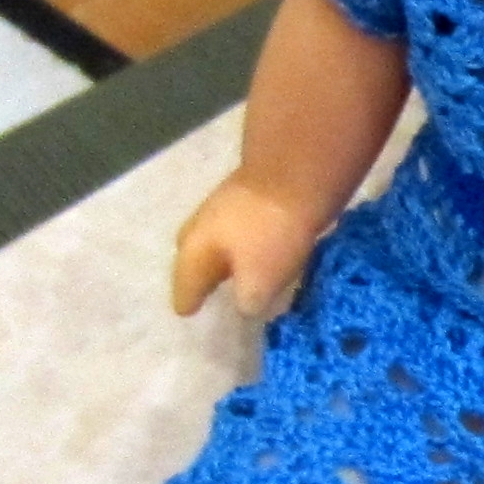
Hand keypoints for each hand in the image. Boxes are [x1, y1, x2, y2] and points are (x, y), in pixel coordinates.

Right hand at [172, 174, 327, 318]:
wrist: (298, 170)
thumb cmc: (269, 233)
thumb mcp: (258, 282)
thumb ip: (247, 301)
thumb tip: (246, 306)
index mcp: (194, 249)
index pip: (185, 284)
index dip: (187, 301)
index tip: (186, 312)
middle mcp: (204, 223)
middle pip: (193, 253)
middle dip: (200, 272)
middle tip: (206, 288)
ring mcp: (229, 202)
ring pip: (218, 235)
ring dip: (225, 254)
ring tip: (236, 270)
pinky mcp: (257, 189)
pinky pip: (244, 224)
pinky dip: (249, 239)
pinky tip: (263, 244)